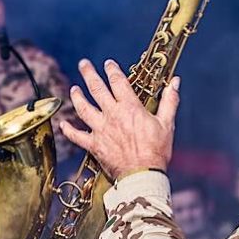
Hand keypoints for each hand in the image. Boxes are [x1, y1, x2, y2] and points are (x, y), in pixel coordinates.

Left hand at [59, 59, 180, 180]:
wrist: (143, 174)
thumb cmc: (157, 151)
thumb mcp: (167, 124)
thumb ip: (169, 101)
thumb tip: (175, 82)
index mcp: (130, 108)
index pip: (118, 82)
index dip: (113, 70)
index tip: (109, 64)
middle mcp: (112, 115)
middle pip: (97, 89)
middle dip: (89, 74)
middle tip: (84, 64)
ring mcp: (101, 130)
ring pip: (83, 108)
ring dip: (77, 97)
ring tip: (74, 89)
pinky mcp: (94, 145)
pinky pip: (77, 136)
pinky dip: (68, 130)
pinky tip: (63, 124)